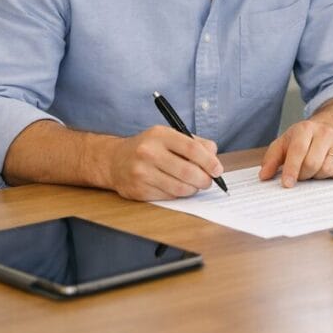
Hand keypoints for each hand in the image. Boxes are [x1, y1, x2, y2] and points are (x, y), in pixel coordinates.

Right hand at [104, 125, 222, 200]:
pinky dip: (178, 194)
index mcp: (160, 135)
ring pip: (180, 188)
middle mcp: (149, 153)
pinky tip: (176, 187)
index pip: (192, 149)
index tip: (218, 170)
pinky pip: (168, 197)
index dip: (209, 162)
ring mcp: (142, 173)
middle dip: (204, 179)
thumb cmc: (149, 147)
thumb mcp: (170, 136)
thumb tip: (214, 158)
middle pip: (188, 171)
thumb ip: (195, 143)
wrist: (114, 160)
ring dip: (193, 189)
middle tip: (208, 181)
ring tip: (194, 184)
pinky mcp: (138, 190)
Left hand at [259, 119, 332, 186]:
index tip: (287, 184)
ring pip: (328, 169)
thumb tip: (264, 176)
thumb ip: (271, 160)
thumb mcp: (283, 144)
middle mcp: (324, 132)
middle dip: (304, 175)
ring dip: (317, 176)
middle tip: (300, 175)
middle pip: (312, 163)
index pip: (298, 151)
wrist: (327, 129)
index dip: (291, 169)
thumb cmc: (301, 140)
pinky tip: (327, 170)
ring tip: (313, 171)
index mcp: (305, 128)